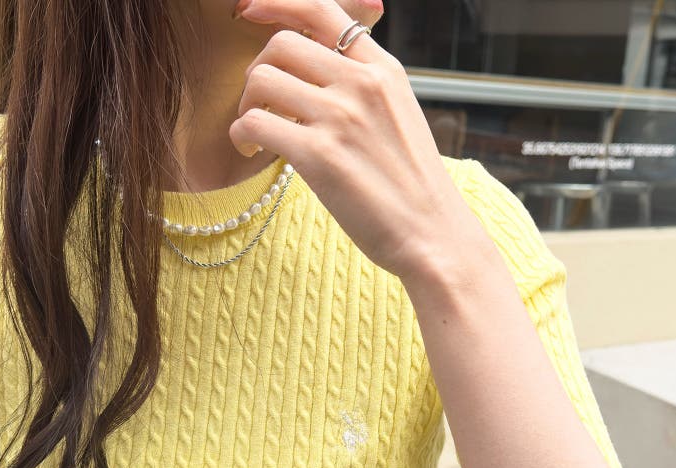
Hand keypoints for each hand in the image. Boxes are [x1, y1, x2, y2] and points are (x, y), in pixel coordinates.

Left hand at [230, 0, 477, 282]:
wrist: (434, 236)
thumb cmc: (414, 189)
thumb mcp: (400, 118)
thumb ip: (367, 89)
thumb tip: (326, 74)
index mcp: (383, 70)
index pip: (322, 9)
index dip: (276, 4)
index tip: (248, 13)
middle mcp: (362, 84)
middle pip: (281, 45)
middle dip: (257, 72)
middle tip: (259, 106)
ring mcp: (340, 118)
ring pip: (261, 80)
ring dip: (245, 106)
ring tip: (255, 135)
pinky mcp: (319, 156)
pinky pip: (254, 124)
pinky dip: (241, 136)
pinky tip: (251, 153)